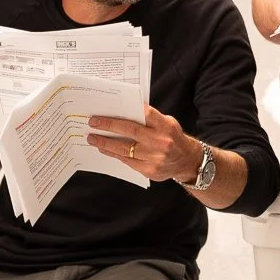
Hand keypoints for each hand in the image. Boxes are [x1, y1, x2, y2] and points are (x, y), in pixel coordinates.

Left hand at [86, 106, 202, 184]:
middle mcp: (161, 142)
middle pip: (131, 131)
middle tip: (93, 122)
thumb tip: (124, 112)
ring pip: (125, 149)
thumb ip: (150, 119)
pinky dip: (114, 154)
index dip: (128, 110)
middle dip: (109, 126)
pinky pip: (127, 161)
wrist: (187, 161)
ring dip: (106, 143)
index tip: (108, 109)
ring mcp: (155, 158)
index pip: (145, 114)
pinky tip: (105, 149)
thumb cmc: (173, 138)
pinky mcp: (149, 170)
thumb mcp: (168, 123)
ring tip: (93, 138)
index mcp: (166, 126)